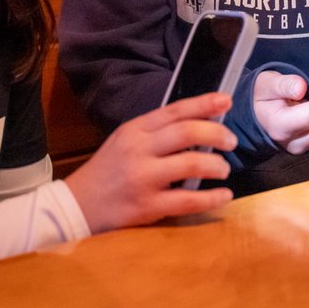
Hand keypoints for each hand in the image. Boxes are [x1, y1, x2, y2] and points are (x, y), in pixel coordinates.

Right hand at [65, 92, 236, 233]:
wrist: (77, 205)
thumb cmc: (108, 172)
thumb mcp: (125, 141)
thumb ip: (157, 133)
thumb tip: (201, 125)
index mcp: (134, 130)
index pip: (175, 111)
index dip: (204, 104)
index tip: (226, 101)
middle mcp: (139, 150)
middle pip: (188, 132)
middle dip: (217, 133)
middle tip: (231, 141)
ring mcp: (142, 178)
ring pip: (191, 163)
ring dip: (217, 165)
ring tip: (223, 169)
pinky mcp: (147, 207)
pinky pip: (188, 200)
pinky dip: (212, 197)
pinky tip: (224, 195)